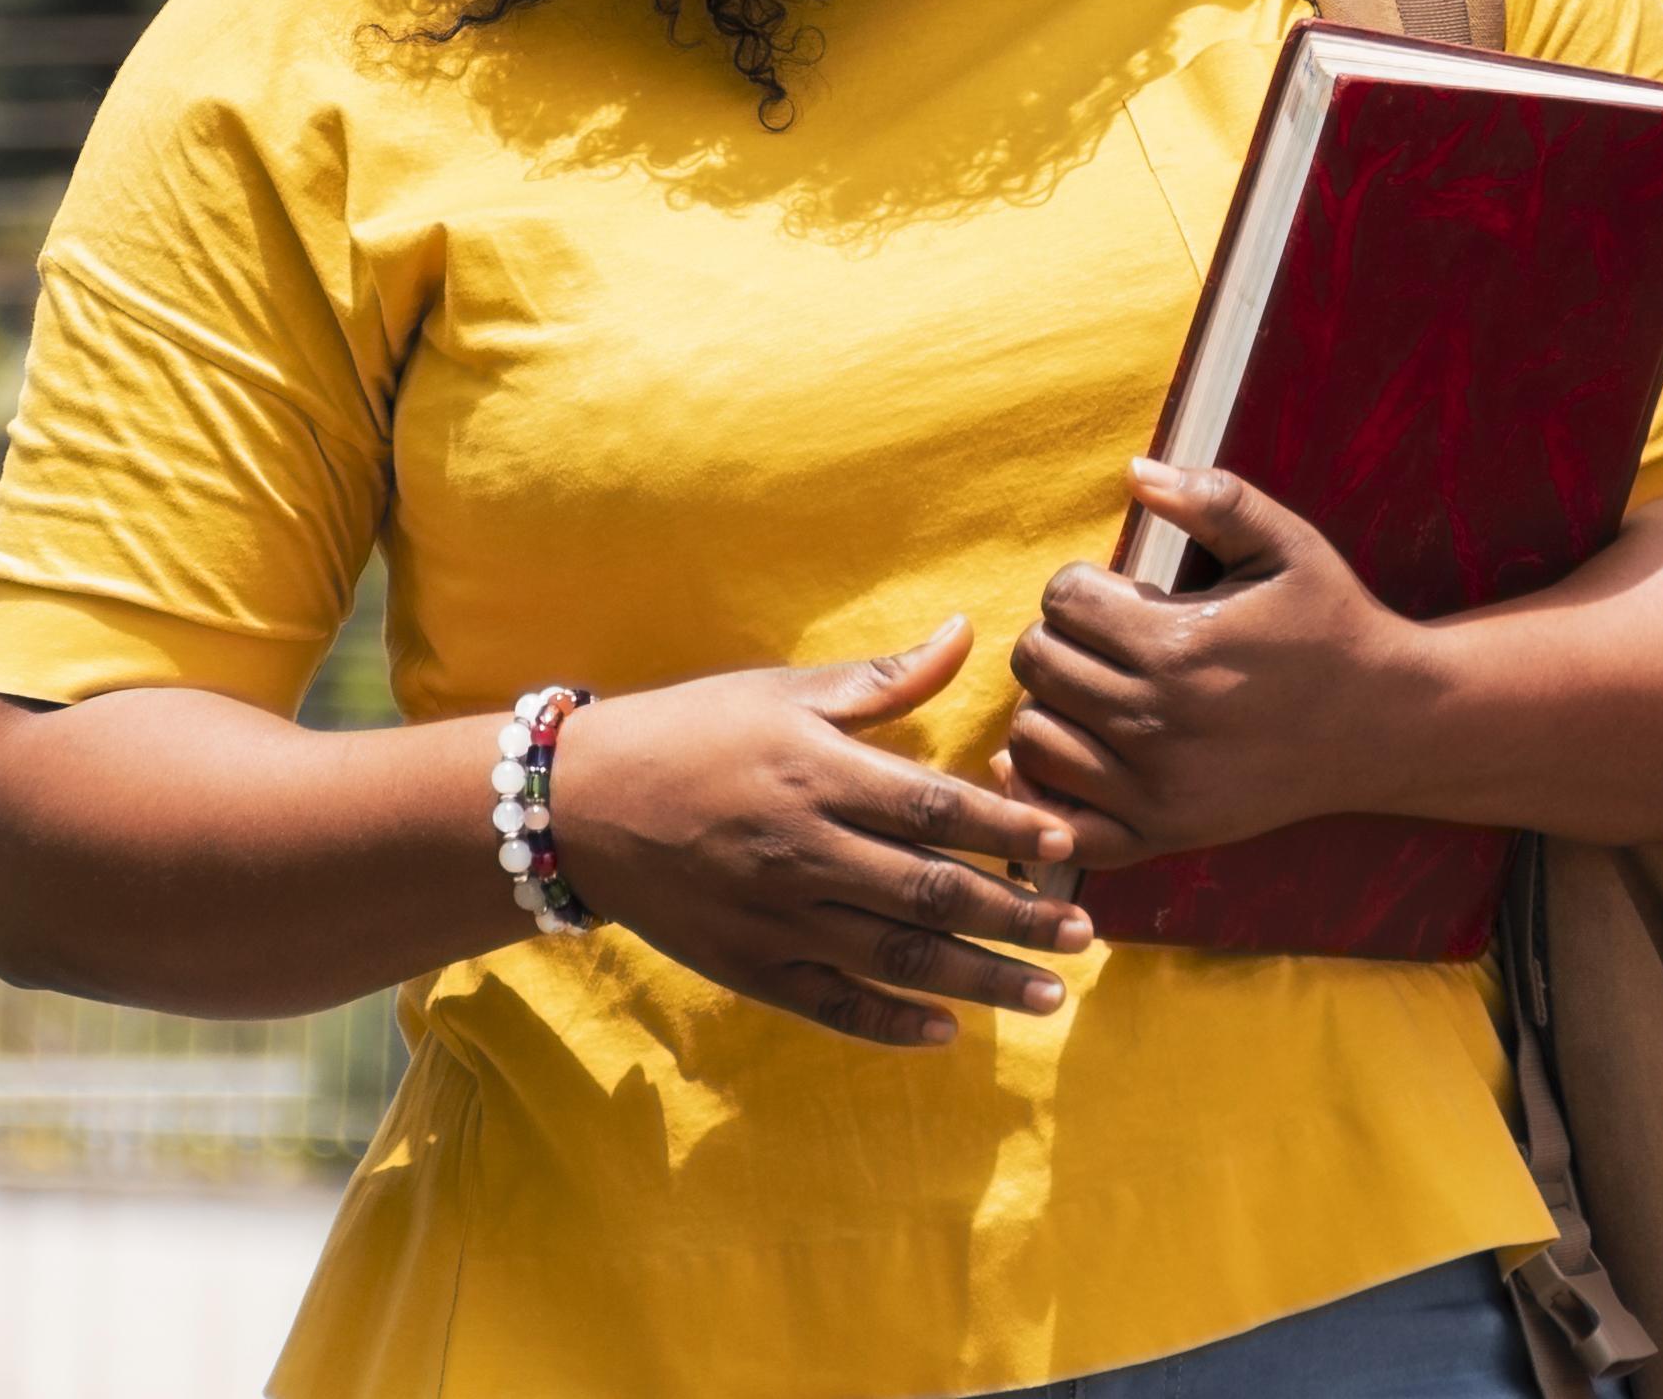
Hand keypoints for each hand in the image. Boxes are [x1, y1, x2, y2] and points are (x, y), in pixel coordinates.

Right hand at [549, 618, 1092, 1047]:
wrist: (575, 805)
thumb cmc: (693, 732)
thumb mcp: (786, 692)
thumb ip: (885, 679)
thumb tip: (968, 630)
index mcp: (819, 777)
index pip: (934, 808)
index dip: (1007, 826)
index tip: (1068, 842)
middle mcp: (802, 853)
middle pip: (930, 893)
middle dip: (1017, 917)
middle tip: (1087, 934)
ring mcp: (774, 919)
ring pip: (895, 959)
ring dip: (979, 981)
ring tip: (1049, 995)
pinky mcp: (746, 967)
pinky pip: (828, 1004)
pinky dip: (889, 1022)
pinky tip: (946, 1033)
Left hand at [1003, 460, 1424, 869]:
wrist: (1386, 724)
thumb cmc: (1332, 625)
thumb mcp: (1288, 546)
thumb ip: (1214, 500)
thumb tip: (1133, 471)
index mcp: (1179, 645)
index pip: (1063, 599)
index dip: (1082, 583)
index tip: (1120, 592)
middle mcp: (1157, 721)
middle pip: (1038, 663)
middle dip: (1062, 636)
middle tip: (1107, 639)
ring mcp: (1156, 787)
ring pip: (1033, 737)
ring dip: (1053, 704)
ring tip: (1099, 689)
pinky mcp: (1162, 832)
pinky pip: (1060, 820)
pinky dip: (1048, 788)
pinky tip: (1078, 752)